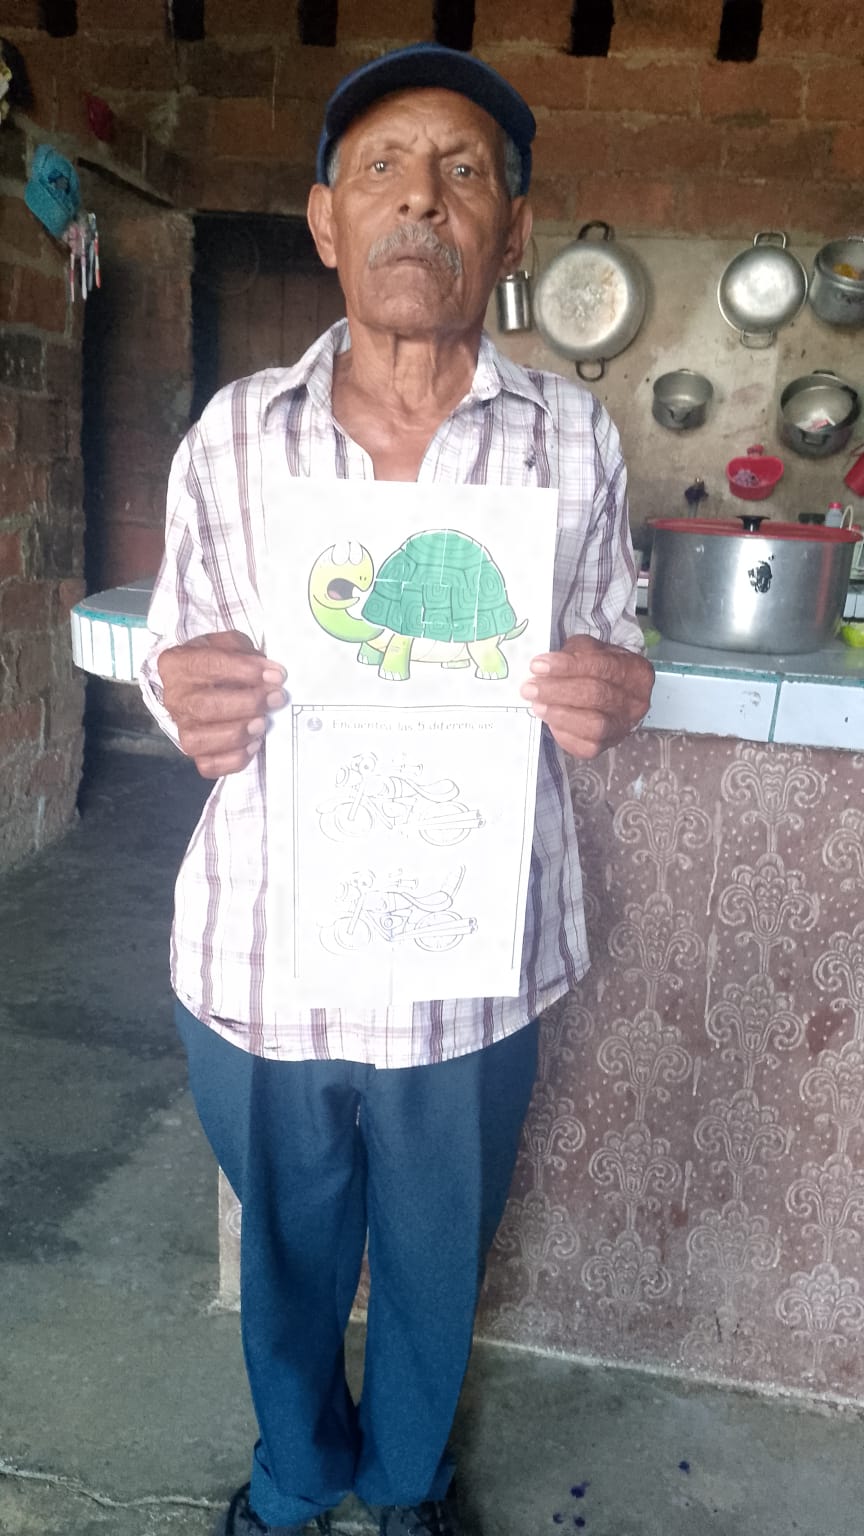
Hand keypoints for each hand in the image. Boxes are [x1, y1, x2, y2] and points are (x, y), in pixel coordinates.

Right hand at [157, 631, 287, 777]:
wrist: (199, 682)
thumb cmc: (216, 661)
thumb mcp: (227, 644)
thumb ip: (247, 654)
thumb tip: (272, 674)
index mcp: (177, 664)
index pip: (209, 666)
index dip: (245, 672)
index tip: (276, 676)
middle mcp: (174, 698)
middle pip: (205, 707)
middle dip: (247, 704)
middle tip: (276, 699)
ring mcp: (181, 727)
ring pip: (202, 740)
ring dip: (239, 733)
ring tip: (263, 723)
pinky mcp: (194, 752)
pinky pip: (209, 765)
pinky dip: (234, 759)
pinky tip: (253, 744)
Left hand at [520, 634, 653, 758]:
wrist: (612, 697)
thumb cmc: (598, 669)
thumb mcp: (591, 651)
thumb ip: (573, 654)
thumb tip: (544, 667)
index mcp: (635, 671)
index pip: (601, 666)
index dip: (567, 667)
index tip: (538, 666)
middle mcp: (636, 702)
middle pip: (597, 695)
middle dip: (558, 691)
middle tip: (530, 688)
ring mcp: (623, 727)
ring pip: (593, 724)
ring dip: (560, 714)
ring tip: (537, 705)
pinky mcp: (606, 747)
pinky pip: (585, 745)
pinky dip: (563, 732)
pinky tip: (549, 720)